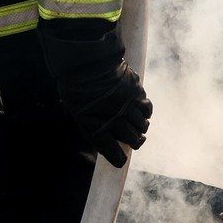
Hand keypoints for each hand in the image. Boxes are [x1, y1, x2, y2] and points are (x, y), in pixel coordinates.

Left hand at [39, 29, 151, 166]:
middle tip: (135, 141)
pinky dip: (146, 113)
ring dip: (141, 128)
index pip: (112, 151)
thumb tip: (103, 136)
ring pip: (142, 126)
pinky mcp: (136, 92)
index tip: (121, 161)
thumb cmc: (75, 86)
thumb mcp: (76, 110)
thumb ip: (90, 125)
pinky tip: (142, 111)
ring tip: (138, 126)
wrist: (85, 61)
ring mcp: (127, 106)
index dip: (118, 159)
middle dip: (135, 142)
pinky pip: (147, 109)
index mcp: (96, 126)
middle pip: (133, 140)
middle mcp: (114, 119)